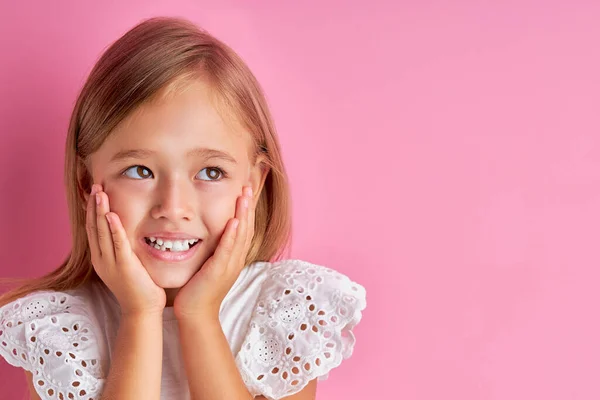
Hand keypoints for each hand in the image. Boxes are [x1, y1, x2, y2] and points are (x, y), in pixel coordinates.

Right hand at [86, 184, 166, 315]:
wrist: (142, 310)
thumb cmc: (139, 287)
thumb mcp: (127, 264)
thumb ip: (124, 248)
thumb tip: (127, 232)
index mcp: (101, 258)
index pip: (93, 229)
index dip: (92, 211)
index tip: (94, 193)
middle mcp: (102, 259)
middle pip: (93, 227)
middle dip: (94, 206)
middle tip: (95, 186)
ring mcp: (111, 264)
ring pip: (102, 232)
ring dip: (100, 211)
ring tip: (99, 193)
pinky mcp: (124, 267)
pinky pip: (118, 244)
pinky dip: (114, 229)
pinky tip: (111, 215)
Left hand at [173, 186, 254, 320]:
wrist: (196, 314)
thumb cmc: (198, 291)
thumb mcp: (209, 266)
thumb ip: (212, 250)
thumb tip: (209, 234)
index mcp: (234, 258)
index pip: (244, 229)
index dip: (247, 210)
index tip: (246, 192)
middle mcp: (235, 260)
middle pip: (246, 228)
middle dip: (248, 206)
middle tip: (249, 186)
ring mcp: (229, 266)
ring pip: (240, 236)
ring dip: (243, 214)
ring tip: (245, 196)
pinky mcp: (218, 271)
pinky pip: (227, 250)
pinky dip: (232, 235)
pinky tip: (234, 221)